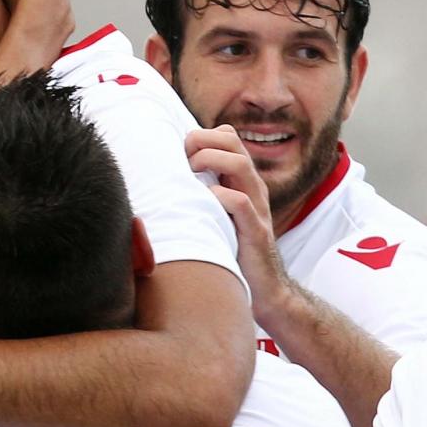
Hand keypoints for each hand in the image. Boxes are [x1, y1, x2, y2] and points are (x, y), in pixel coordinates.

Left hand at [185, 124, 291, 323]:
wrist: (266, 291)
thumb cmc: (232, 251)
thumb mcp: (214, 216)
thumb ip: (199, 195)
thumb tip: (159, 184)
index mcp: (241, 180)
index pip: (228, 137)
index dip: (203, 135)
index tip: (180, 151)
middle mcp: (251, 188)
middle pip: (233, 142)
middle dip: (203, 140)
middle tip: (182, 158)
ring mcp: (257, 208)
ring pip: (240, 165)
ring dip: (209, 161)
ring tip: (190, 174)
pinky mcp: (256, 231)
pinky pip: (241, 203)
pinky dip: (219, 196)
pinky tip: (203, 203)